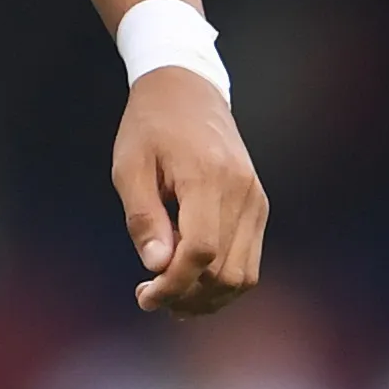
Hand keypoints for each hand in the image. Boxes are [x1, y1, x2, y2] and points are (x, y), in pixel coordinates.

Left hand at [113, 67, 268, 316]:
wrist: (188, 90)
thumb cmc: (149, 127)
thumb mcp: (129, 167)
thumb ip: (143, 218)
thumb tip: (157, 268)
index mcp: (207, 178)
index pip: (201, 252)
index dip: (173, 285)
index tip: (144, 296)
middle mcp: (242, 192)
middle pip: (225, 272)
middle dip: (187, 297)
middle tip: (150, 297)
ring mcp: (256, 200)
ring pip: (243, 275)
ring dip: (207, 298)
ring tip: (170, 295)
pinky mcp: (259, 206)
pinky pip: (249, 261)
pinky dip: (222, 282)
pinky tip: (191, 283)